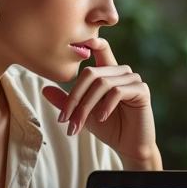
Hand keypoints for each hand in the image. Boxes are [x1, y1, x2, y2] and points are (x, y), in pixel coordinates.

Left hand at [42, 37, 161, 169]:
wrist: (129, 147)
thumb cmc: (108, 128)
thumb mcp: (83, 114)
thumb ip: (67, 101)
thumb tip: (45, 90)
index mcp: (109, 72)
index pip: (101, 49)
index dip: (92, 41)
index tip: (79, 40)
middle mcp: (122, 72)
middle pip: (91, 73)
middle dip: (74, 97)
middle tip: (64, 119)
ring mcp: (133, 80)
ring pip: (102, 83)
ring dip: (86, 106)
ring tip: (78, 124)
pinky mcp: (141, 91)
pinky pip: (117, 91)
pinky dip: (105, 105)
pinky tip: (101, 118)